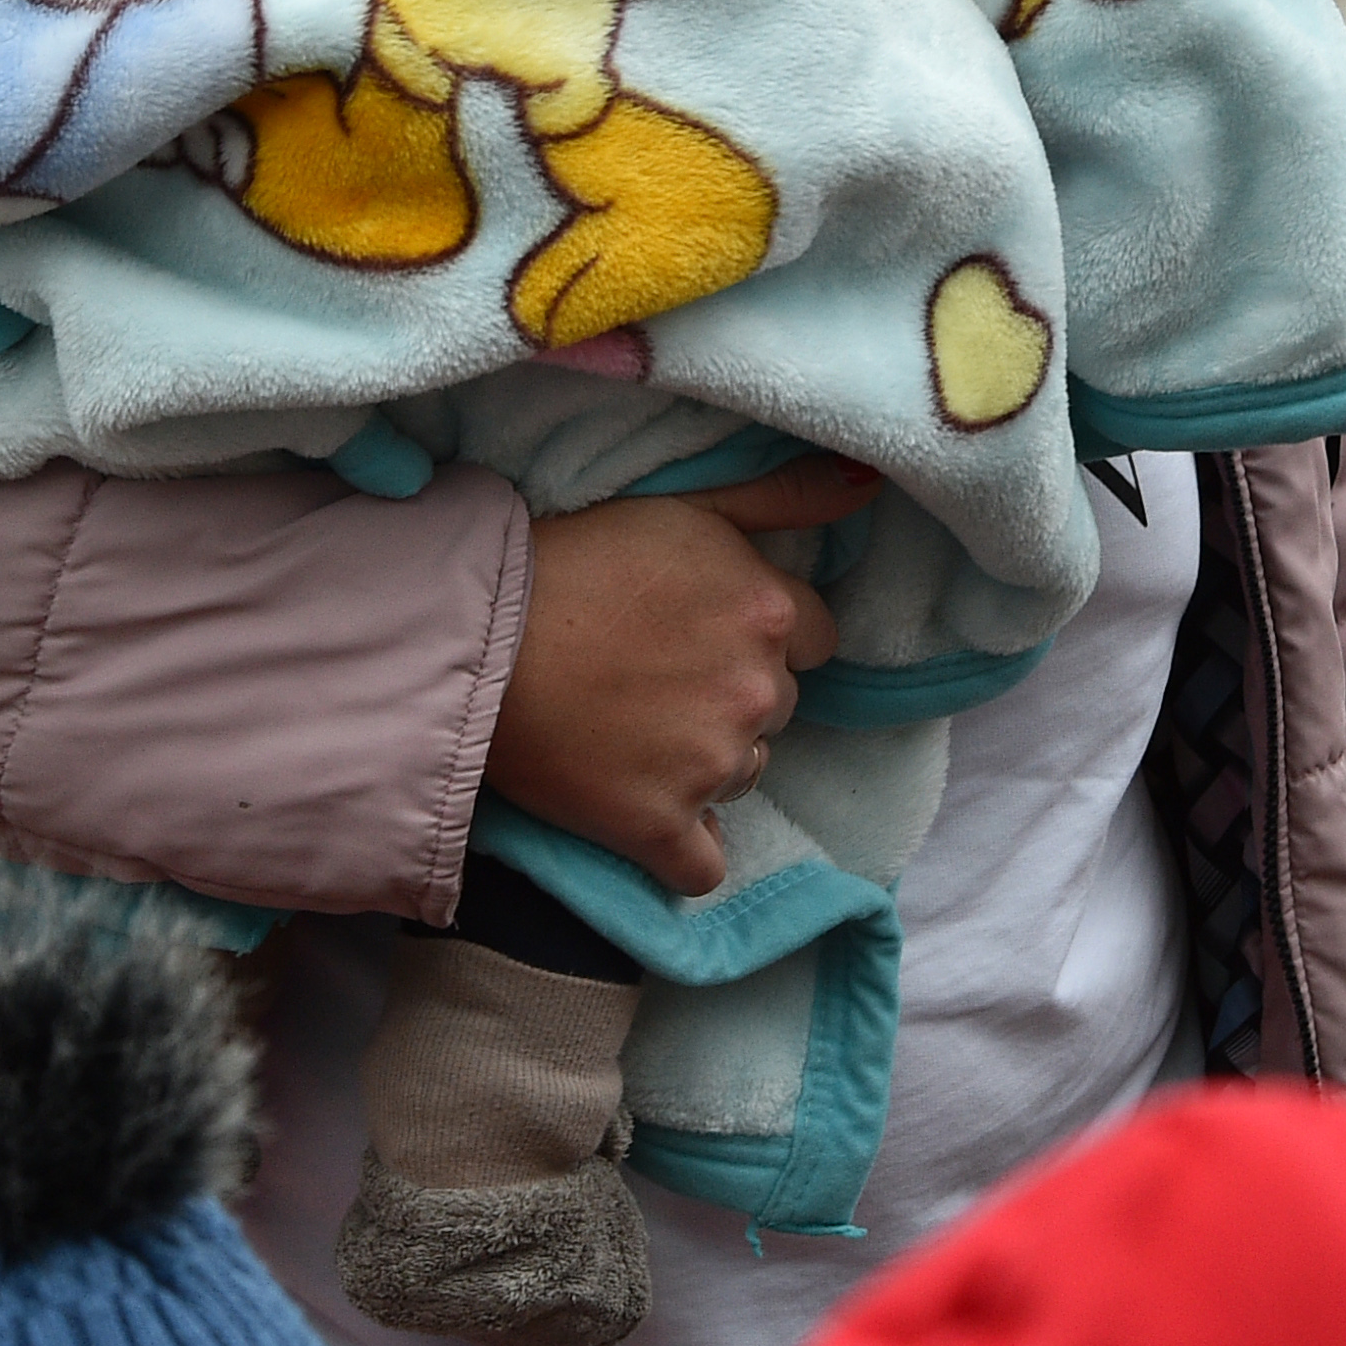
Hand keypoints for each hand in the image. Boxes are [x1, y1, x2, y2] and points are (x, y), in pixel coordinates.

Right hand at [487, 458, 869, 897]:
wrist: (476, 637)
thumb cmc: (576, 559)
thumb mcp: (687, 506)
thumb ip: (785, 496)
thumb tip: (868, 480)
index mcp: (770, 612)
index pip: (813, 642)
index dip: (758, 638)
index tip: (698, 633)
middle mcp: (756, 691)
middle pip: (776, 710)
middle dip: (731, 697)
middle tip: (652, 675)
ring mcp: (710, 766)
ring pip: (742, 776)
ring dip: (703, 762)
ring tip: (630, 728)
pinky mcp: (659, 827)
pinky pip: (703, 865)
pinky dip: (682, 846)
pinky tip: (644, 812)